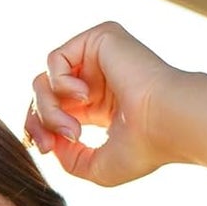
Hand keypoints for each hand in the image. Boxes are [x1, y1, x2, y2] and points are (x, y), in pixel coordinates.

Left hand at [24, 21, 181, 186]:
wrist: (167, 123)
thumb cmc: (142, 149)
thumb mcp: (94, 166)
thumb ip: (66, 158)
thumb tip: (49, 140)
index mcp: (99, 106)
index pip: (52, 111)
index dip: (39, 130)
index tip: (45, 150)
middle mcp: (97, 79)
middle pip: (43, 95)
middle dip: (39, 122)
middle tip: (51, 145)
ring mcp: (98, 58)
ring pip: (45, 80)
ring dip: (49, 110)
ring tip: (73, 130)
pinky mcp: (99, 38)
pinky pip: (55, 59)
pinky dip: (60, 84)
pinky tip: (85, 97)